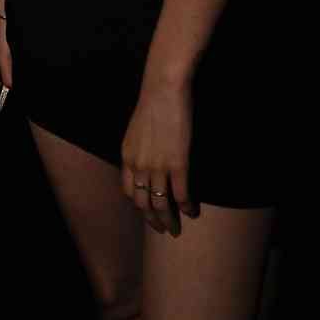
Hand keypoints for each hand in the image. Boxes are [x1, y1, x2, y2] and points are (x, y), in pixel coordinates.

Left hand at [120, 82, 197, 235]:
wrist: (163, 90)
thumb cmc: (152, 105)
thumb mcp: (136, 131)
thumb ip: (138, 150)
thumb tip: (146, 162)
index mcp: (127, 157)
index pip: (129, 192)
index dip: (139, 206)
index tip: (148, 212)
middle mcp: (139, 166)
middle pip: (143, 203)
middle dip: (153, 220)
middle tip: (165, 229)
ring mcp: (158, 166)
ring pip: (161, 204)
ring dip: (170, 220)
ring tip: (178, 229)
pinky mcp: (178, 164)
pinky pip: (181, 194)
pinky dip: (186, 207)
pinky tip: (192, 212)